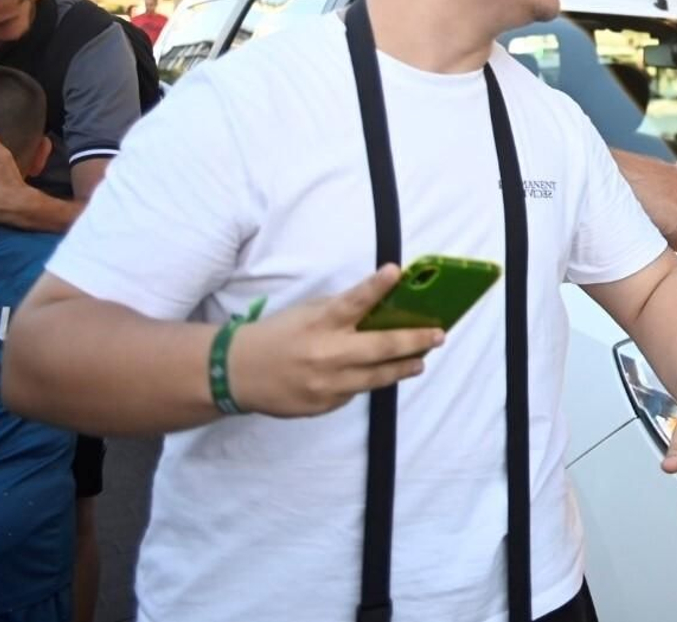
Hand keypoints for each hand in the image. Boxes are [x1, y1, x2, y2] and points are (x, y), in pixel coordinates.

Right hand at [225, 265, 443, 416]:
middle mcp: (326, 354)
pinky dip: (371, 381)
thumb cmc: (278, 335)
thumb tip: (379, 304)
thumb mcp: (307, 312)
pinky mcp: (324, 404)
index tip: (396, 272)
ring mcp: (327, 383)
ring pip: (377, 377)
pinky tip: (381, 374)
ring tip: (420, 361)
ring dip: (404, 367)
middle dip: (415, 341)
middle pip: (380, 347)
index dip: (376, 287)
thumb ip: (340, 310)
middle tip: (437, 335)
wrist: (238, 374)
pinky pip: (356, 392)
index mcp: (319, 324)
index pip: (352, 302)